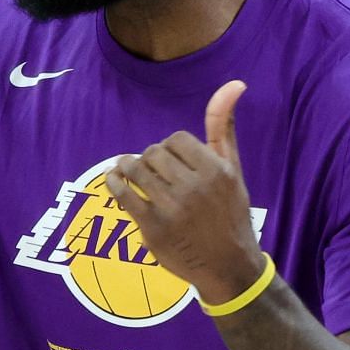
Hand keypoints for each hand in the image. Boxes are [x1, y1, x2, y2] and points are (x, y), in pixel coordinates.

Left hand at [102, 80, 262, 304]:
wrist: (229, 267)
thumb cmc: (230, 214)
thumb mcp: (234, 170)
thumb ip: (224, 127)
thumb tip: (235, 83)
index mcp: (217, 170)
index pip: (176, 140)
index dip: (171, 148)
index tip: (173, 163)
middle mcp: (196, 187)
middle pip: (154, 153)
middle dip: (150, 160)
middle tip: (153, 173)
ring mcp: (173, 208)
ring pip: (135, 170)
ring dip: (127, 168)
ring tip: (128, 172)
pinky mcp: (153, 227)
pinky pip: (122, 194)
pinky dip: (114, 184)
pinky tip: (115, 183)